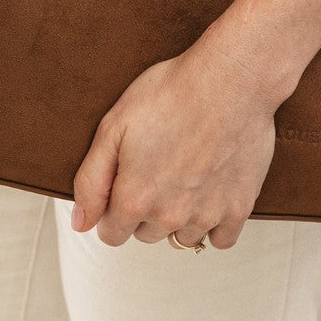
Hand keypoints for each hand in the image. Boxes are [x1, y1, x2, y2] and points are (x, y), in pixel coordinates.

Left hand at [70, 32, 280, 249]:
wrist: (229, 80)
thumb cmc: (171, 93)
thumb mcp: (113, 126)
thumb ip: (91, 180)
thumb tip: (81, 222)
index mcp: (135, 199)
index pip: (112, 233)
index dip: (113, 208)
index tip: (125, 181)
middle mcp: (170, 217)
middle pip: (146, 234)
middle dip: (145, 209)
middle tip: (157, 166)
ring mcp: (206, 216)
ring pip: (182, 238)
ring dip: (178, 216)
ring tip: (184, 174)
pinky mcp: (238, 209)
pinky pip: (221, 239)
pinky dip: (214, 223)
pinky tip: (210, 192)